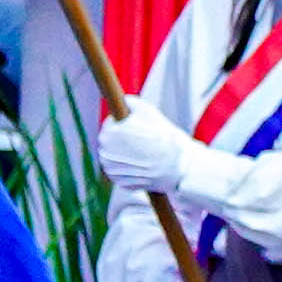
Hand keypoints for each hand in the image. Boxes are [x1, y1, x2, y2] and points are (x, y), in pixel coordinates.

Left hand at [95, 104, 211, 205]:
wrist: (176, 165)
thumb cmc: (163, 136)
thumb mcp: (148, 111)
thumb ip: (131, 102)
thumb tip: (124, 100)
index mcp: (110, 132)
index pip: (110, 124)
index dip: (123, 124)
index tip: (133, 126)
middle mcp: (105, 151)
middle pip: (109, 141)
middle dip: (121, 139)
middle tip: (140, 140)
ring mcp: (110, 168)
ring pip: (111, 156)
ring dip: (122, 154)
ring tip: (141, 153)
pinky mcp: (117, 181)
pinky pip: (117, 171)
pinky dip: (127, 168)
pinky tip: (141, 165)